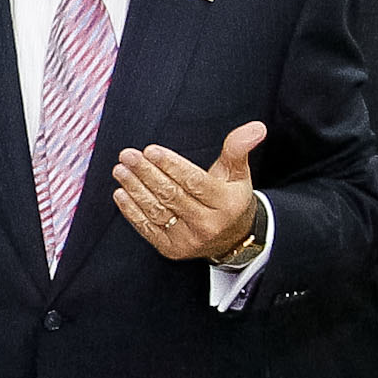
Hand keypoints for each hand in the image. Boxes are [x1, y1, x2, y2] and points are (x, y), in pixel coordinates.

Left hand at [112, 121, 265, 261]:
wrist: (233, 240)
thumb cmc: (231, 199)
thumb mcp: (239, 173)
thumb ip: (239, 148)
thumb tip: (256, 127)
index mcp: (226, 203)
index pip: (194, 182)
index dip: (171, 166)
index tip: (150, 150)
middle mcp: (207, 224)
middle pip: (172, 195)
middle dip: (146, 173)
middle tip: (128, 155)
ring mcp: (188, 240)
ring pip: (157, 211)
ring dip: (135, 189)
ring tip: (121, 170)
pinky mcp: (172, 250)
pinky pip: (148, 229)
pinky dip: (132, 212)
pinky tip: (121, 194)